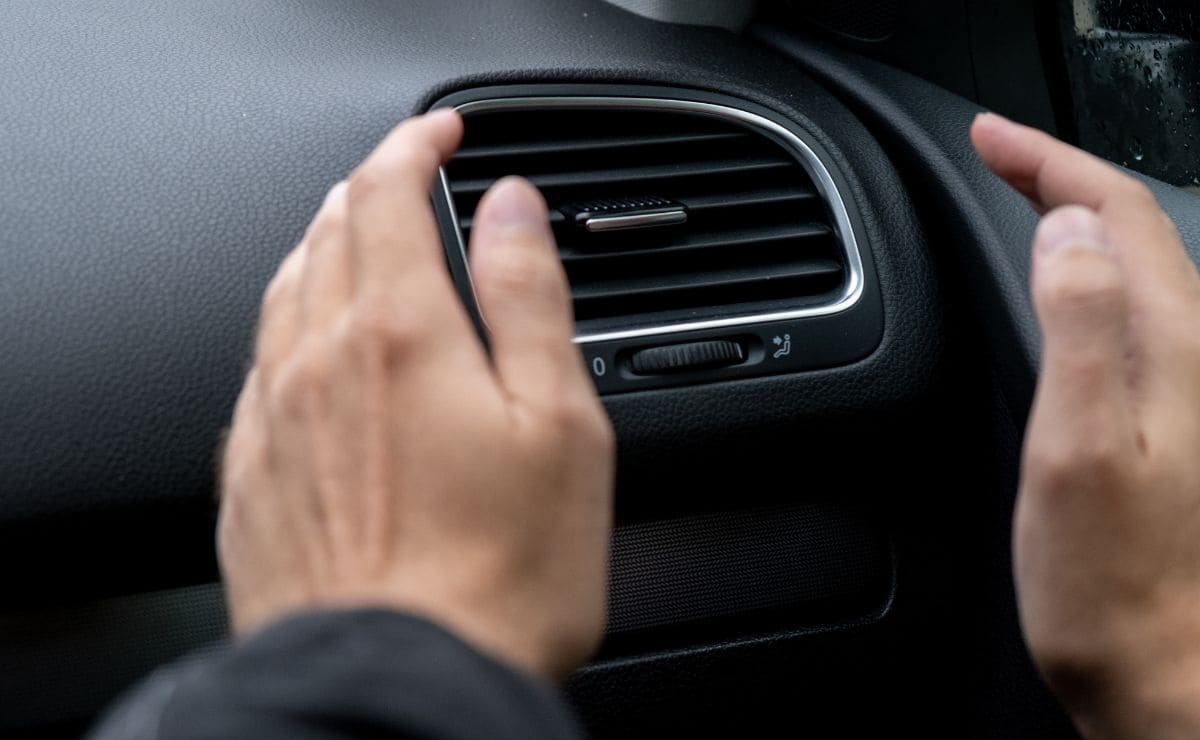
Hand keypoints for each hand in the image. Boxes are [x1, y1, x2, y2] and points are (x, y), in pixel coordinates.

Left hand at [217, 110, 615, 679]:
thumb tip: (512, 208)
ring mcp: (271, 423)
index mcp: (399, 337)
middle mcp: (316, 365)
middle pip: (326, 234)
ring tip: (357, 239)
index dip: (415, 145)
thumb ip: (530, 299)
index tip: (442, 133)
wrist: (403, 689)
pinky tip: (313, 348)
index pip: (386, 193)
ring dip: (323, 248)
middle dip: (369, 188)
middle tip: (407, 177)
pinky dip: (290, 326)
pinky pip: (256, 368)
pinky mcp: (251, 480)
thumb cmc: (498, 577)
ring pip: (282, 295)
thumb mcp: (559, 423)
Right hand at [973, 113, 1199, 738]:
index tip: (989, 138)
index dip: (1048, 162)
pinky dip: (1091, 275)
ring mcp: (1188, 392)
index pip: (1115, 214)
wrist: (1172, 676)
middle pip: (1134, 230)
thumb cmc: (1114, 585)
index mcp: (1171, 349)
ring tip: (1027, 197)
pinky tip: (1065, 290)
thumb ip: (1079, 329)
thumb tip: (1063, 233)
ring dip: (1081, 219)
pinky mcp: (1172, 423)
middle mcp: (1193, 358)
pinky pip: (1134, 315)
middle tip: (998, 154)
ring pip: (1138, 268)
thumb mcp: (1078, 449)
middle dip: (1062, 175)